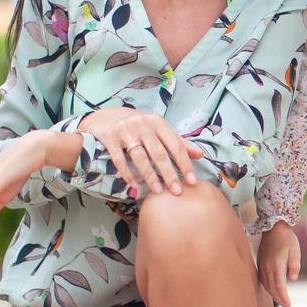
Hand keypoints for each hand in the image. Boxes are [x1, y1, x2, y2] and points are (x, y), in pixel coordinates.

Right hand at [79, 107, 203, 196]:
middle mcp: (142, 125)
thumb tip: (200, 155)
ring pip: (140, 157)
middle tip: (177, 191)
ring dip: (150, 176)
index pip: (176, 145)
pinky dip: (127, 173)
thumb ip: (178, 142)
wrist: (106, 116)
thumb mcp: (159, 129)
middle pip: (159, 153)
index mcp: (158, 122)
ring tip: (158, 191)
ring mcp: (125, 130)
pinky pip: (119, 159)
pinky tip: (134, 186)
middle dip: (169, 174)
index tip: (192, 181)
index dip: (185, 163)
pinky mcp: (110, 137)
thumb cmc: (138, 126)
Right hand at [256, 222, 300, 306]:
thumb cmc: (286, 238)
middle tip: (287, 306)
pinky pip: (262, 279)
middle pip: (272, 288)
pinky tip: (272, 289)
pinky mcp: (260, 263)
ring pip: (266, 285)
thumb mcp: (295, 250)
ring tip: (281, 300)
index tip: (289, 305)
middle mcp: (267, 267)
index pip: (279, 286)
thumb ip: (295, 265)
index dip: (284, 297)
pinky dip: (267, 287)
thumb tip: (293, 279)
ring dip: (273, 294)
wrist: (273, 227)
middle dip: (279, 299)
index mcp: (276, 264)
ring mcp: (262, 265)